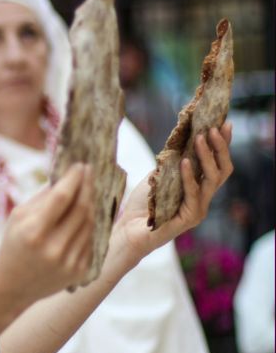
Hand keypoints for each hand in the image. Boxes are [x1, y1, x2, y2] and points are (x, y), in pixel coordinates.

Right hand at [0, 163, 94, 307]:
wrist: (12, 286)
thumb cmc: (12, 246)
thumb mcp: (18, 218)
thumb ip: (42, 197)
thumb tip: (66, 176)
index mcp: (34, 232)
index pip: (62, 197)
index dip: (74, 179)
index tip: (80, 165)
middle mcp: (54, 248)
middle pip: (81, 209)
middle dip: (87, 187)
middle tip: (89, 172)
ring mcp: (69, 262)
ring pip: (90, 224)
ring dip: (91, 204)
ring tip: (88, 191)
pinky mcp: (79, 272)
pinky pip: (91, 241)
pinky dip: (89, 225)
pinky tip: (85, 215)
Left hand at [113, 122, 232, 263]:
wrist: (128, 229)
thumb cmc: (143, 204)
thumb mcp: (159, 176)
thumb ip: (172, 162)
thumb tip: (182, 137)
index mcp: (199, 188)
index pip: (217, 163)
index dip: (223, 144)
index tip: (225, 123)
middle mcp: (203, 199)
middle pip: (222, 170)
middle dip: (220, 147)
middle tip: (213, 128)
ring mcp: (198, 210)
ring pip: (212, 179)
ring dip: (206, 156)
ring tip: (200, 138)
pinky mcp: (189, 219)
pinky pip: (193, 193)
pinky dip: (189, 176)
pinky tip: (184, 162)